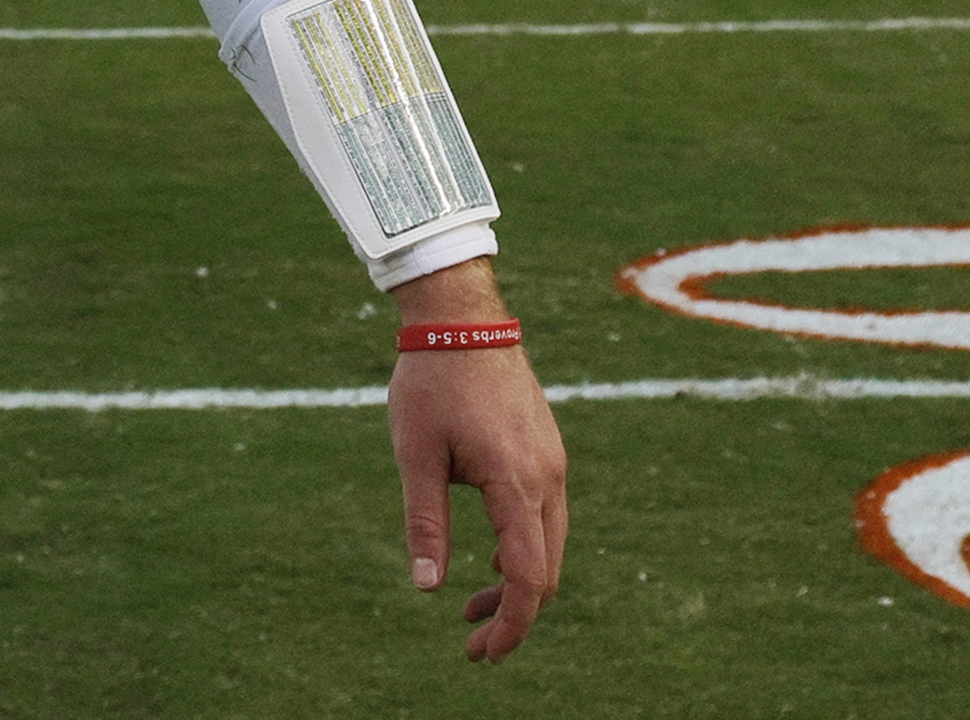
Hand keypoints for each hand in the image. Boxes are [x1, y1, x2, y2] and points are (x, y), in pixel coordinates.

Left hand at [388, 266, 568, 663]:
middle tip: (471, 639)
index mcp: (516, 480)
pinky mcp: (547, 449)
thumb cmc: (432, 382)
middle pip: (547, 569)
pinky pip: (546, 514)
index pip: (530, 578)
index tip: (482, 653)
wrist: (461, 316)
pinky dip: (524, 546)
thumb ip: (425, 523)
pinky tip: (493, 556)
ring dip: (519, 581)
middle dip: (514, 612)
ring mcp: (553, 460)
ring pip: (550, 543)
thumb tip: (427, 586)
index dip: (511, 625)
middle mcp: (547, 475)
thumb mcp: (416, 455)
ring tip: (470, 602)